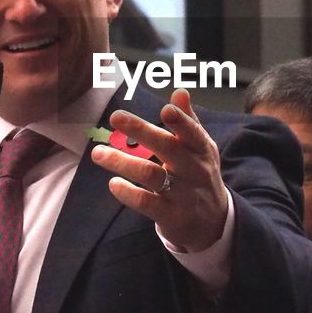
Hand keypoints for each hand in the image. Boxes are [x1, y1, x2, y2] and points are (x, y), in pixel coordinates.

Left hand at [90, 88, 227, 252]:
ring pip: (151, 175)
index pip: (192, 132)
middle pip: (168, 148)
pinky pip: (146, 203)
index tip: (165, 109)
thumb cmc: (200, 175)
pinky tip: (113, 184)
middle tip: (115, 117)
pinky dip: (128, 193)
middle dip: (141, 131)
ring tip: (98, 153)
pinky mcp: (171, 215)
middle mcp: (194, 170)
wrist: (213, 221)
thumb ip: (188, 121)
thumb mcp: (201, 148)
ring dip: (122, 162)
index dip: (181, 121)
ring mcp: (183, 194)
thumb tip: (179, 92)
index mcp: (201, 149)